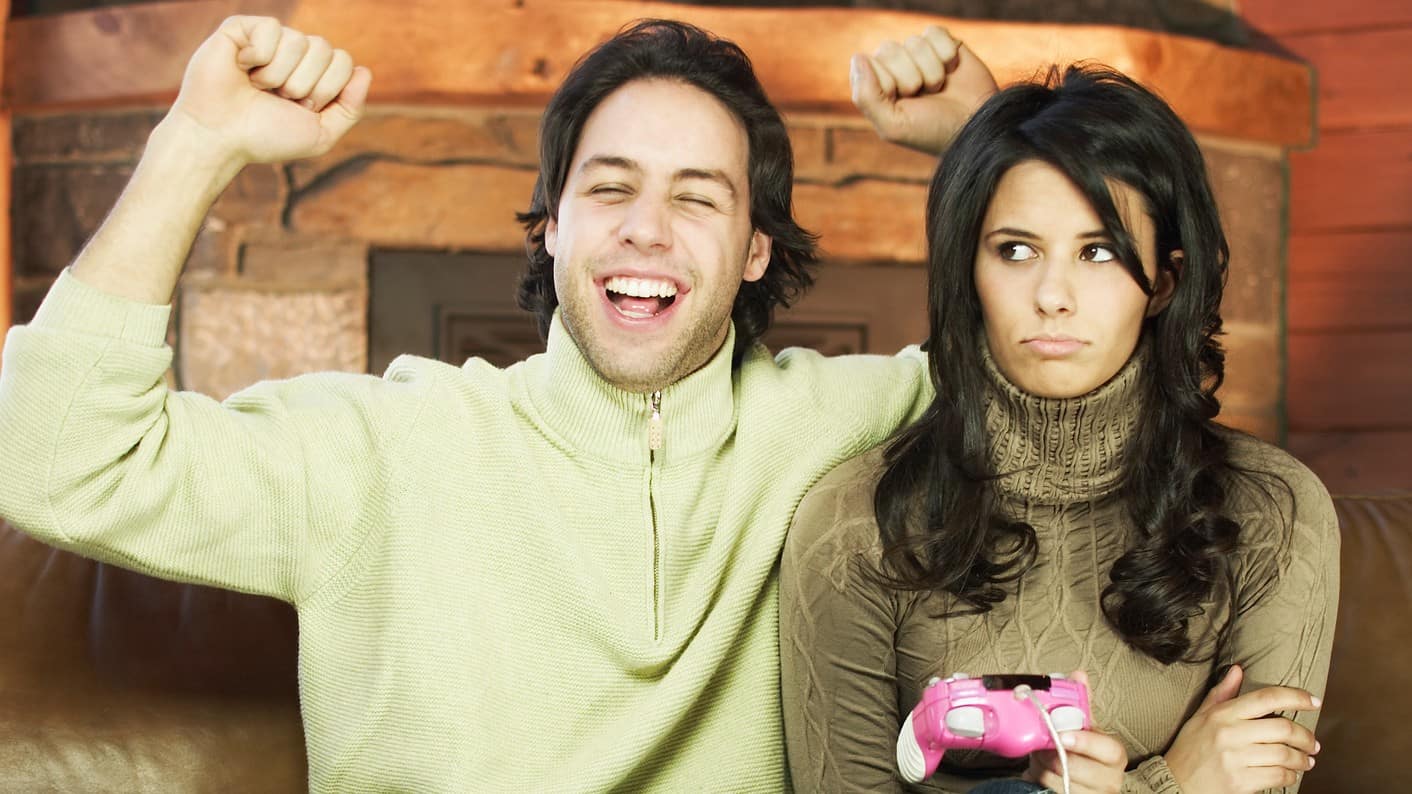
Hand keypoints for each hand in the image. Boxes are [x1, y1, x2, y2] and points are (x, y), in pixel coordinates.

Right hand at [170, 16, 370, 164]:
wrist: (220, 137)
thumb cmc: (266, 137)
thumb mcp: (320, 135)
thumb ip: (350, 108)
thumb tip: (365, 71)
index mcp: (315, 75)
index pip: (344, 62)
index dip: (327, 89)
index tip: (302, 108)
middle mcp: (295, 54)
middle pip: (325, 49)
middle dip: (304, 84)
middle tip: (278, 99)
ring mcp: (269, 39)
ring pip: (299, 40)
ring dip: (279, 75)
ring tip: (257, 87)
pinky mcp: (242, 28)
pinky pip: (271, 29)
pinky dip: (258, 57)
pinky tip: (241, 68)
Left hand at [850, 25, 996, 155]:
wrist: (976, 126)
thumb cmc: (932, 131)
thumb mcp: (893, 126)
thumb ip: (866, 97)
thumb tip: (858, 57)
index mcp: (877, 86)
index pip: (868, 63)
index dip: (888, 83)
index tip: (903, 102)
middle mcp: (895, 68)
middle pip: (889, 49)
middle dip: (910, 77)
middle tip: (923, 97)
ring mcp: (919, 55)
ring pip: (914, 42)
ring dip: (931, 70)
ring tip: (939, 88)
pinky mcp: (943, 44)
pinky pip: (934, 33)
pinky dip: (946, 53)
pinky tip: (952, 70)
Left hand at [1024, 670, 1126, 793]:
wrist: (1068, 778)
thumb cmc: (1076, 750)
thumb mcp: (1080, 727)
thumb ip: (1079, 703)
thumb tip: (1079, 674)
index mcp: (1114, 755)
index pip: (1110, 750)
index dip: (1086, 742)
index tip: (1063, 735)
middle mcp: (1109, 780)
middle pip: (1079, 768)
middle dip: (1053, 755)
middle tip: (1040, 746)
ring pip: (1061, 783)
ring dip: (1041, 769)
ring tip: (1039, 758)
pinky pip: (1052, 793)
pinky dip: (1038, 782)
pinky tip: (1037, 773)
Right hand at [1164, 665, 1320, 792]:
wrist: (1175, 782)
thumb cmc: (1190, 747)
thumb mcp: (1201, 716)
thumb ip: (1222, 694)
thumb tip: (1238, 670)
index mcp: (1223, 714)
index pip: (1266, 698)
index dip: (1295, 697)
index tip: (1314, 701)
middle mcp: (1230, 733)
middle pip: (1283, 728)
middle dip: (1305, 736)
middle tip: (1312, 743)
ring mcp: (1235, 758)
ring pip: (1284, 754)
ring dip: (1302, 759)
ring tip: (1306, 760)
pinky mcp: (1240, 782)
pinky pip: (1277, 776)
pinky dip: (1291, 776)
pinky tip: (1291, 774)